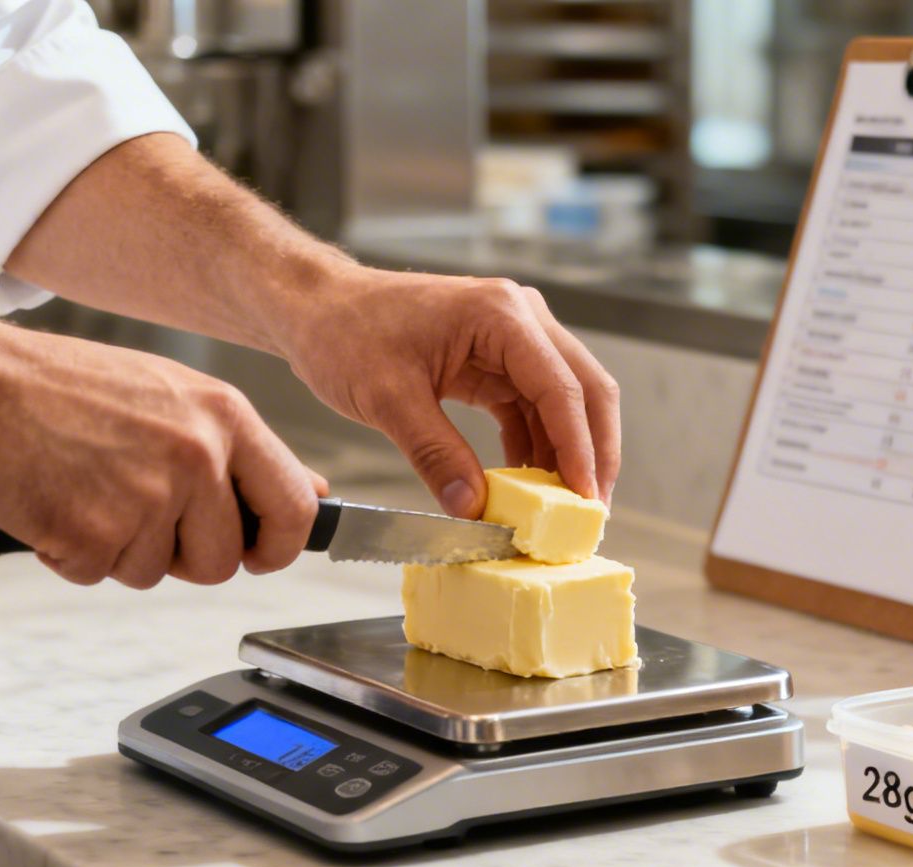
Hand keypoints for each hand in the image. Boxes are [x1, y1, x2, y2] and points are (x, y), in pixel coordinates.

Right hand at [0, 324, 324, 588]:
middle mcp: (195, 457)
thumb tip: (310, 492)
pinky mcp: (96, 535)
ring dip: (121, 552)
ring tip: (87, 491)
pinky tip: (56, 503)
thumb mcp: (173, 394)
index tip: (258, 553)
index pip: (293, 508)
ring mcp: (147, 498)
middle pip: (224, 560)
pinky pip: (101, 576)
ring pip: (158, 574)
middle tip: (137, 516)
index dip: (279, 546)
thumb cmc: (62, 389)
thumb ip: (240, 448)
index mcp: (223, 417)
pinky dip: (73, 555)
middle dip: (184, 557)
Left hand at [279, 266, 620, 517]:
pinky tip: (529, 488)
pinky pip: (533, 408)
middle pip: (585, 390)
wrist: (319, 309)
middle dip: (593, 453)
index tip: (584, 498)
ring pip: (565, 403)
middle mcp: (520, 318)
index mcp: (500, 315)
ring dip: (567, 455)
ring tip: (563, 511)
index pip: (561, 388)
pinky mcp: (499, 360)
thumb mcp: (387, 398)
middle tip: (591, 512)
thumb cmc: (345, 333)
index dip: (578, 448)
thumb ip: (435, 453)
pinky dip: (536, 448)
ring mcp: (514, 338)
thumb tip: (473, 508)